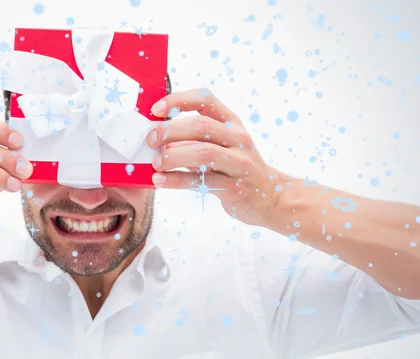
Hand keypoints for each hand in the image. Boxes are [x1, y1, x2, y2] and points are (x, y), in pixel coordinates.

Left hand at [147, 88, 283, 226]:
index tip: (155, 109)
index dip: (178, 100)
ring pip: (204, 153)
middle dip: (170, 131)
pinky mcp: (234, 187)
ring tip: (156, 163)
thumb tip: (155, 138)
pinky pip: (202, 182)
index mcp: (231, 122)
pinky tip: (160, 181)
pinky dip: (177, 180)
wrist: (269, 196)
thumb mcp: (220, 146)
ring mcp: (239, 163)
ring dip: (174, 157)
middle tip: (151, 140)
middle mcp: (237, 138)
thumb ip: (192, 140)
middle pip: (201, 126)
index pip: (205, 99)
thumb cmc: (234, 167)